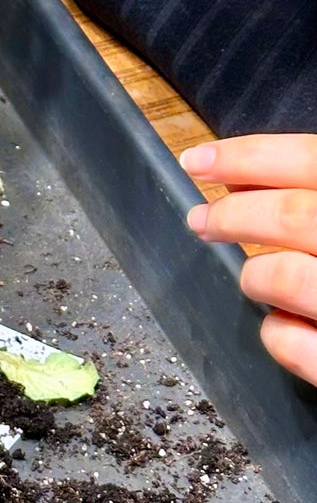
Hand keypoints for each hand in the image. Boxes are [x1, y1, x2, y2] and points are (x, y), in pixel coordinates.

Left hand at [182, 134, 316, 384]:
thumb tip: (247, 177)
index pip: (316, 160)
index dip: (250, 156)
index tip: (199, 160)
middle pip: (295, 216)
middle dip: (233, 215)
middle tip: (202, 221)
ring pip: (287, 277)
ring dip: (258, 275)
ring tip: (256, 278)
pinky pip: (297, 346)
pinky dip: (278, 334)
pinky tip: (284, 326)